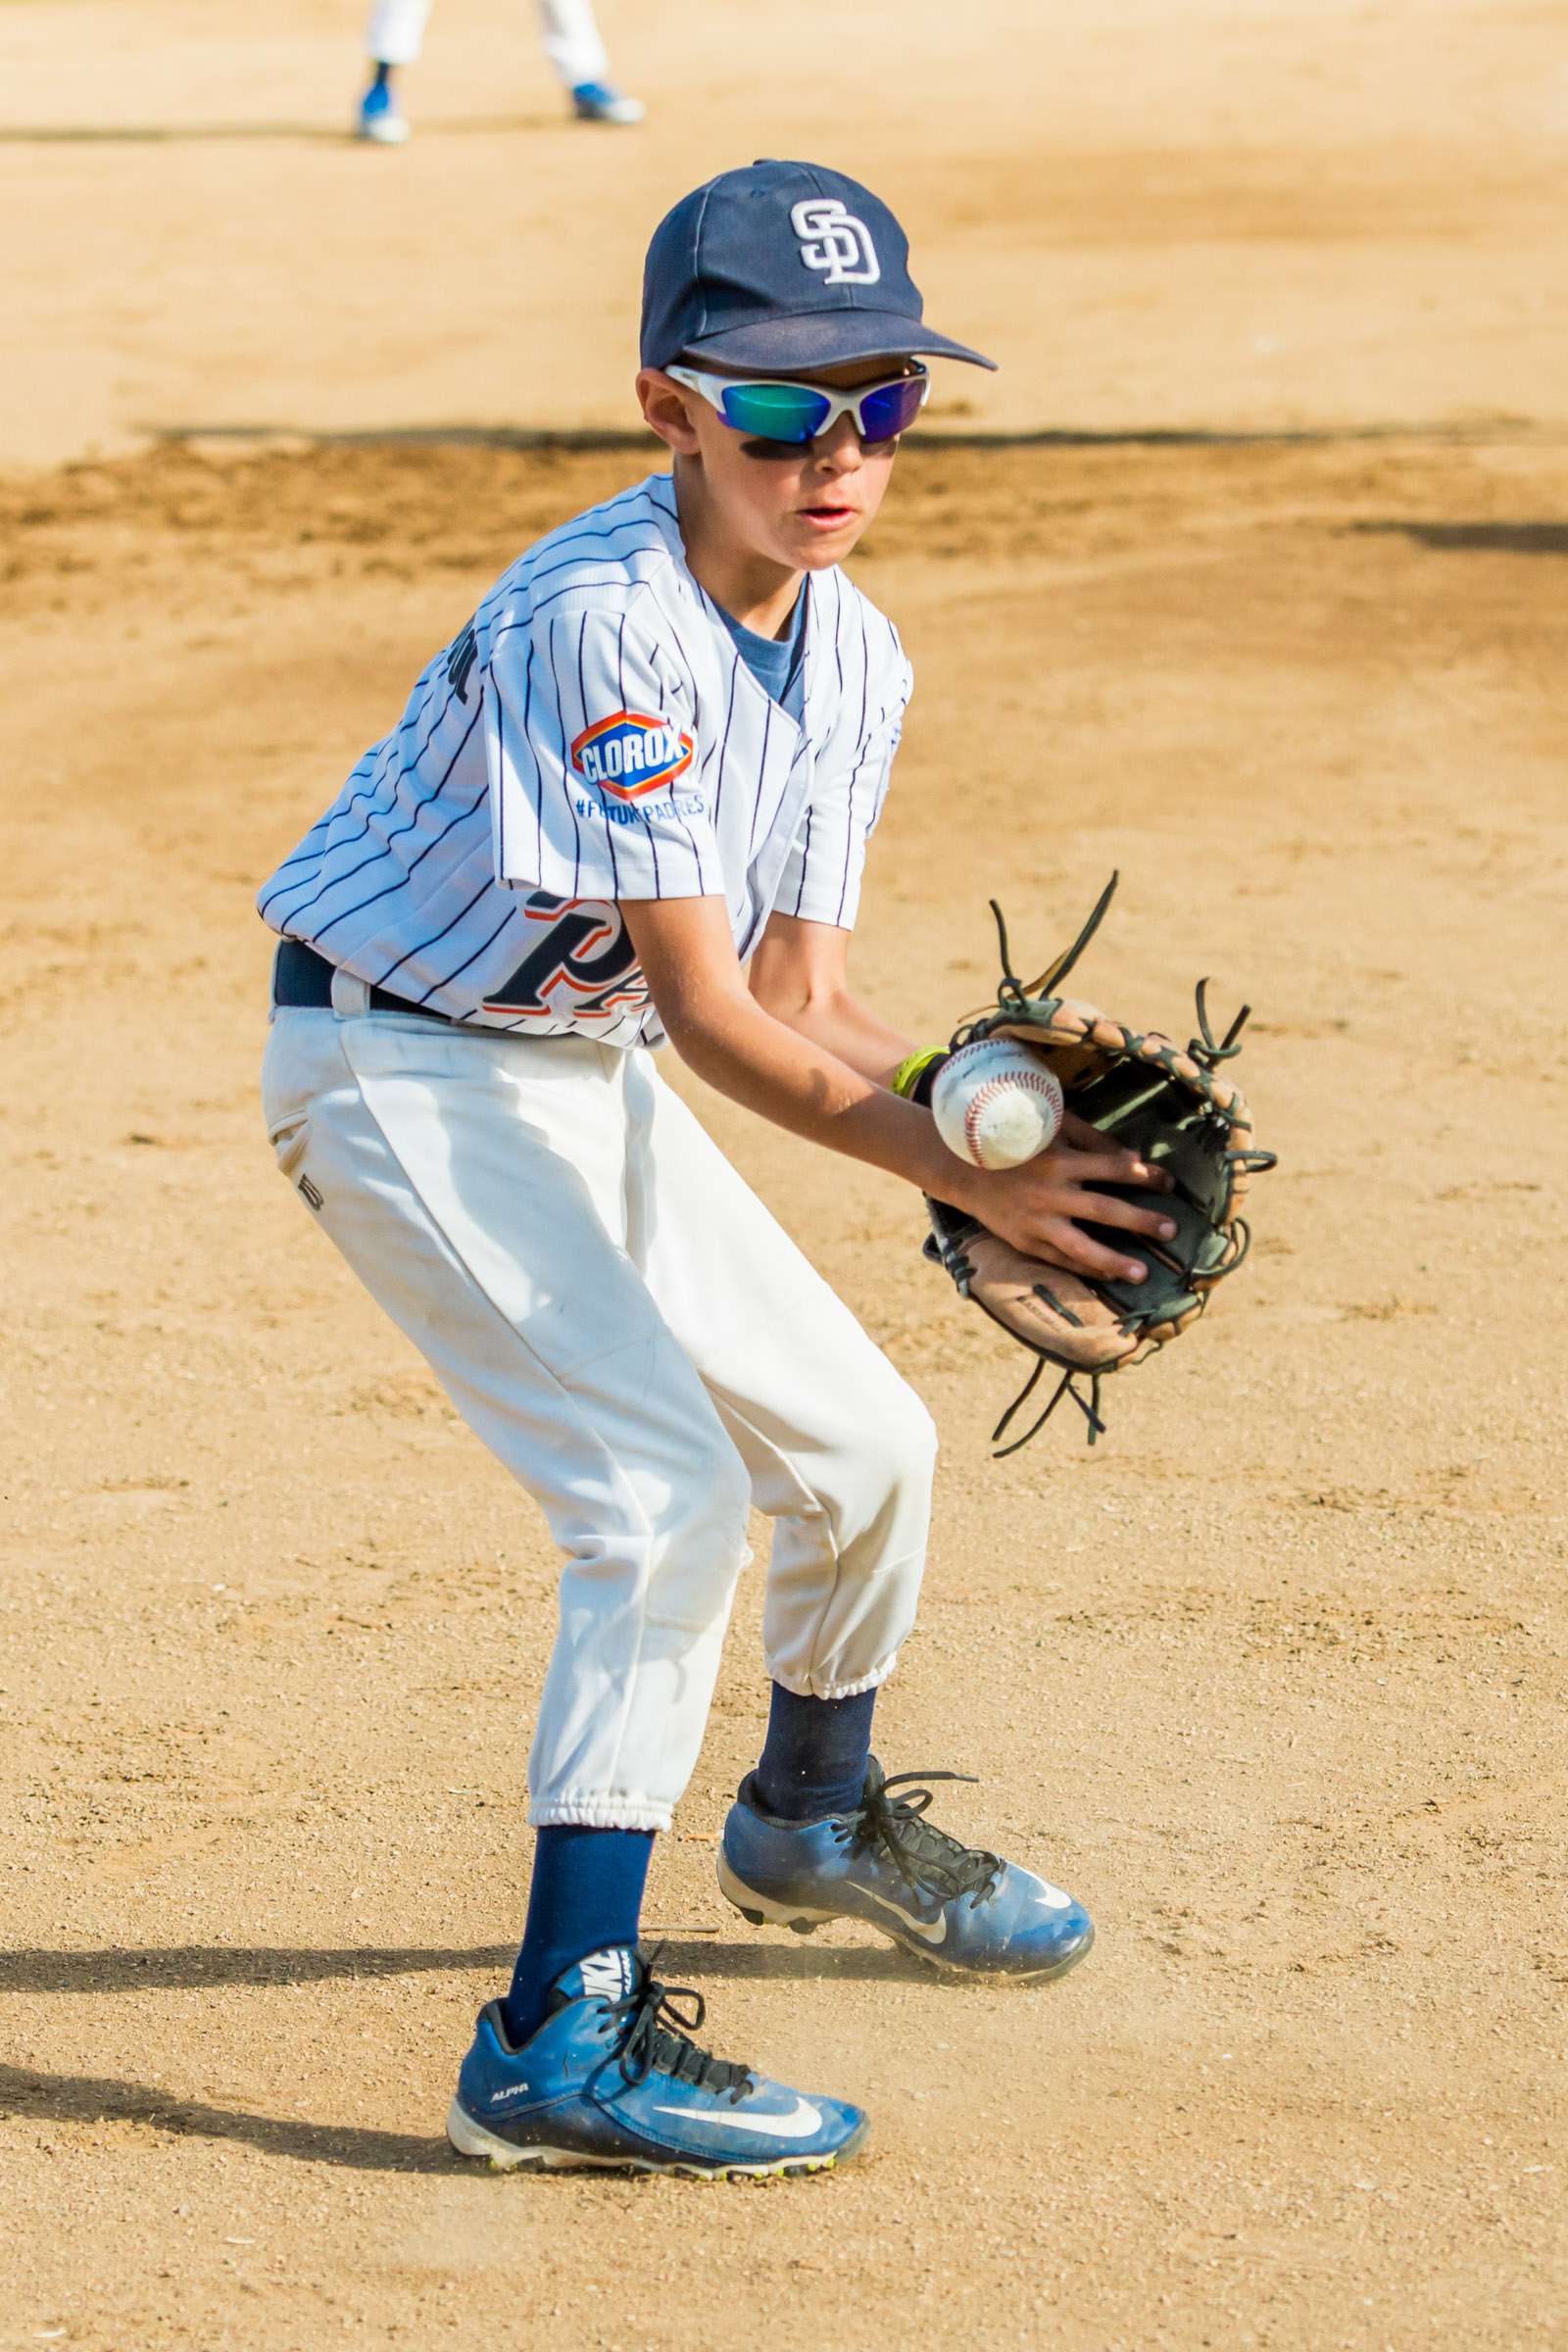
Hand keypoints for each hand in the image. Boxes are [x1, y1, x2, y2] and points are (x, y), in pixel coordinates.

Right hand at [955, 1111, 1176, 1283]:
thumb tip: (1133, 1161)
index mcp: (1060, 1160)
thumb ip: (1092, 1140)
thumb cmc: (1017, 1144)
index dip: (1145, 1176)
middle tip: (1171, 1229)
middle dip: (1140, 1221)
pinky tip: (1109, 1275)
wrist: (963, 1169)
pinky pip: (1060, 1260)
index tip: (1170, 1183)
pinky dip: (1086, 1269)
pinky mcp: (1024, 1241)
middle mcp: (1050, 1193)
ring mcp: (1036, 1222)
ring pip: (1081, 1247)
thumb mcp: (1052, 1128)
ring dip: (1114, 1261)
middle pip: (1104, 1210)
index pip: (1113, 1169)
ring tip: (1142, 1273)